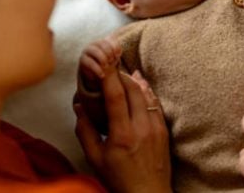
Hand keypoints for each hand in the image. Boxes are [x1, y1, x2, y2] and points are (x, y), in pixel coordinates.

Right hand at [75, 67, 170, 192]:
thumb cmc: (119, 179)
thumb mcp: (95, 158)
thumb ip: (85, 131)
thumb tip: (79, 107)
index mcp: (122, 134)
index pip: (115, 97)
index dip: (109, 76)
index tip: (102, 63)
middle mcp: (141, 128)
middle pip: (133, 90)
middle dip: (121, 75)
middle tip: (111, 67)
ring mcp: (155, 128)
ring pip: (146, 95)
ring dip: (135, 81)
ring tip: (125, 72)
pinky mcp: (164, 131)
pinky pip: (155, 105)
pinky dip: (147, 93)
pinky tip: (141, 86)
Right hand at [78, 36, 121, 90]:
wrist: (97, 72)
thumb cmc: (108, 63)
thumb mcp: (114, 57)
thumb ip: (116, 51)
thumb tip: (118, 51)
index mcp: (103, 41)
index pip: (109, 39)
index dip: (115, 46)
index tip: (118, 55)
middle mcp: (94, 44)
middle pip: (101, 43)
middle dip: (108, 52)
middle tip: (112, 61)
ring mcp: (87, 51)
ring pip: (94, 51)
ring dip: (102, 58)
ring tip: (106, 66)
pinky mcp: (83, 60)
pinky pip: (89, 62)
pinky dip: (97, 69)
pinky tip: (102, 75)